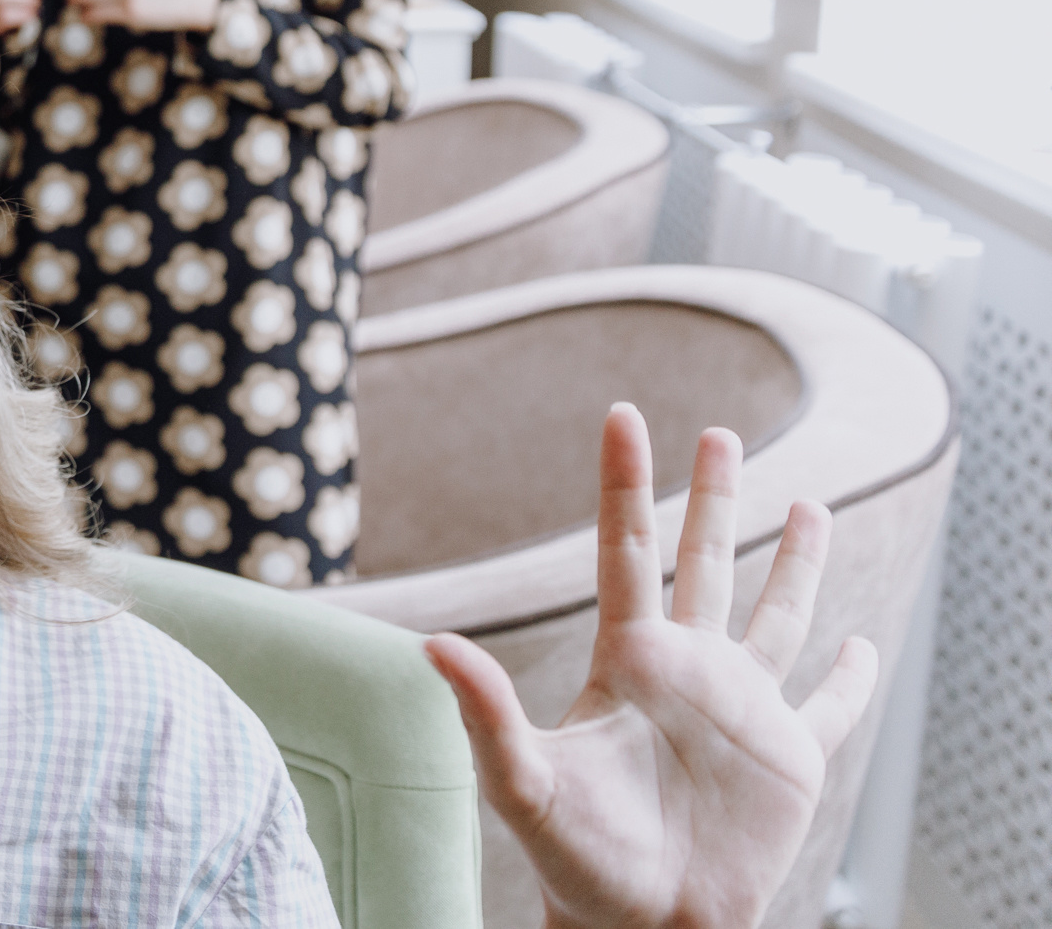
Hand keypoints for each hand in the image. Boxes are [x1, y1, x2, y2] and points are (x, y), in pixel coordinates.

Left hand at [425, 406, 880, 928]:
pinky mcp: (791, 760)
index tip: (623, 415)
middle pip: (705, 562)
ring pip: (776, 614)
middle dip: (714, 497)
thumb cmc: (573, 860)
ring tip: (806, 501)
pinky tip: (864, 645)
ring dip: (794, 561)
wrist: (640, 925)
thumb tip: (428, 644)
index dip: (625, 483)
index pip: (628, 550)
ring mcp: (743, 710)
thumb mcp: (522, 782)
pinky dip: (852, 677)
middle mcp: (689, 670)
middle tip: (719, 432)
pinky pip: (829, 706)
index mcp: (629, 660)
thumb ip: (485, 713)